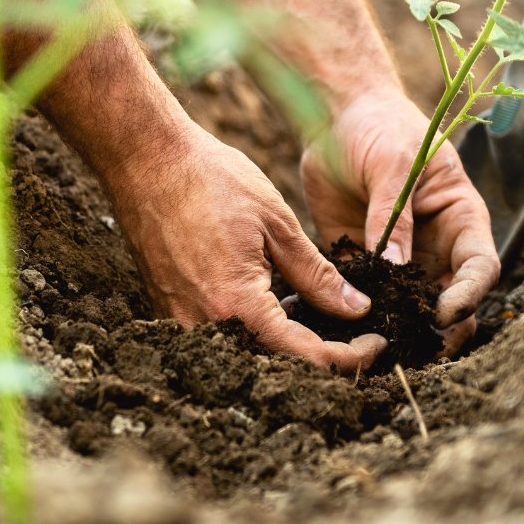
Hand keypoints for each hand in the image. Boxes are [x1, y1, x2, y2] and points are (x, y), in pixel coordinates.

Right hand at [103, 122, 386, 372]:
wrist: (145, 160)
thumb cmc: (211, 180)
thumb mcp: (278, 224)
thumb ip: (318, 276)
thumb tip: (356, 310)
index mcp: (238, 305)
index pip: (306, 356)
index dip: (350, 357)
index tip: (378, 342)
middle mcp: (205, 325)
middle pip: (277, 364)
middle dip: (323, 354)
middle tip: (356, 333)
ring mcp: (181, 321)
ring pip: (249, 353)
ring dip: (288, 341)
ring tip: (316, 309)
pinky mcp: (169, 309)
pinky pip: (222, 335)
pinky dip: (256, 326)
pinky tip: (276, 297)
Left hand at [301, 90, 500, 348]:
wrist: (337, 115)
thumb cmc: (379, 127)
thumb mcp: (393, 164)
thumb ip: (393, 216)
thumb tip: (396, 269)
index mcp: (460, 218)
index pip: (480, 267)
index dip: (469, 295)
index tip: (444, 314)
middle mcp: (436, 246)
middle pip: (451, 300)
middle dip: (439, 329)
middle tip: (415, 348)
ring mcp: (401, 259)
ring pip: (410, 308)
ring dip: (398, 328)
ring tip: (377, 348)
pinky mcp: (364, 262)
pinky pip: (366, 297)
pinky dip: (356, 314)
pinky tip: (338, 329)